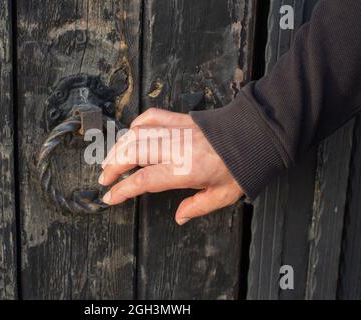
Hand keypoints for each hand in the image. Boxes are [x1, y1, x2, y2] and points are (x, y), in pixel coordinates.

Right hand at [98, 108, 243, 224]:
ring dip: (119, 147)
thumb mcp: (224, 195)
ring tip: (110, 159)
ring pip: (136, 134)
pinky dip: (138, 124)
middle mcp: (176, 148)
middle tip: (104, 178)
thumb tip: (179, 217)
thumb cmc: (243, 167)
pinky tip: (132, 133)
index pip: (143, 179)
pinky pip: (152, 116)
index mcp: (185, 170)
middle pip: (132, 153)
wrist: (256, 135)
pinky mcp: (181, 118)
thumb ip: (197, 207)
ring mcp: (177, 130)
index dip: (122, 189)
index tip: (109, 197)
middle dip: (112, 166)